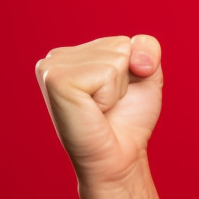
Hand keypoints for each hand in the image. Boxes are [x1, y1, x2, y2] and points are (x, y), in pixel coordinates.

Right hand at [36, 35, 163, 185]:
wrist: (118, 156)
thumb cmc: (128, 119)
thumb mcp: (147, 76)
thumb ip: (147, 48)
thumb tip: (132, 55)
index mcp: (75, 53)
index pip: (126, 41)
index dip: (136, 71)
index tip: (116, 95)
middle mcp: (57, 56)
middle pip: (121, 46)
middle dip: (126, 80)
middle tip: (108, 105)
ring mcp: (52, 66)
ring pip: (116, 58)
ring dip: (117, 89)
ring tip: (99, 108)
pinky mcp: (55, 79)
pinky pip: (107, 72)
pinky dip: (110, 96)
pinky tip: (92, 110)